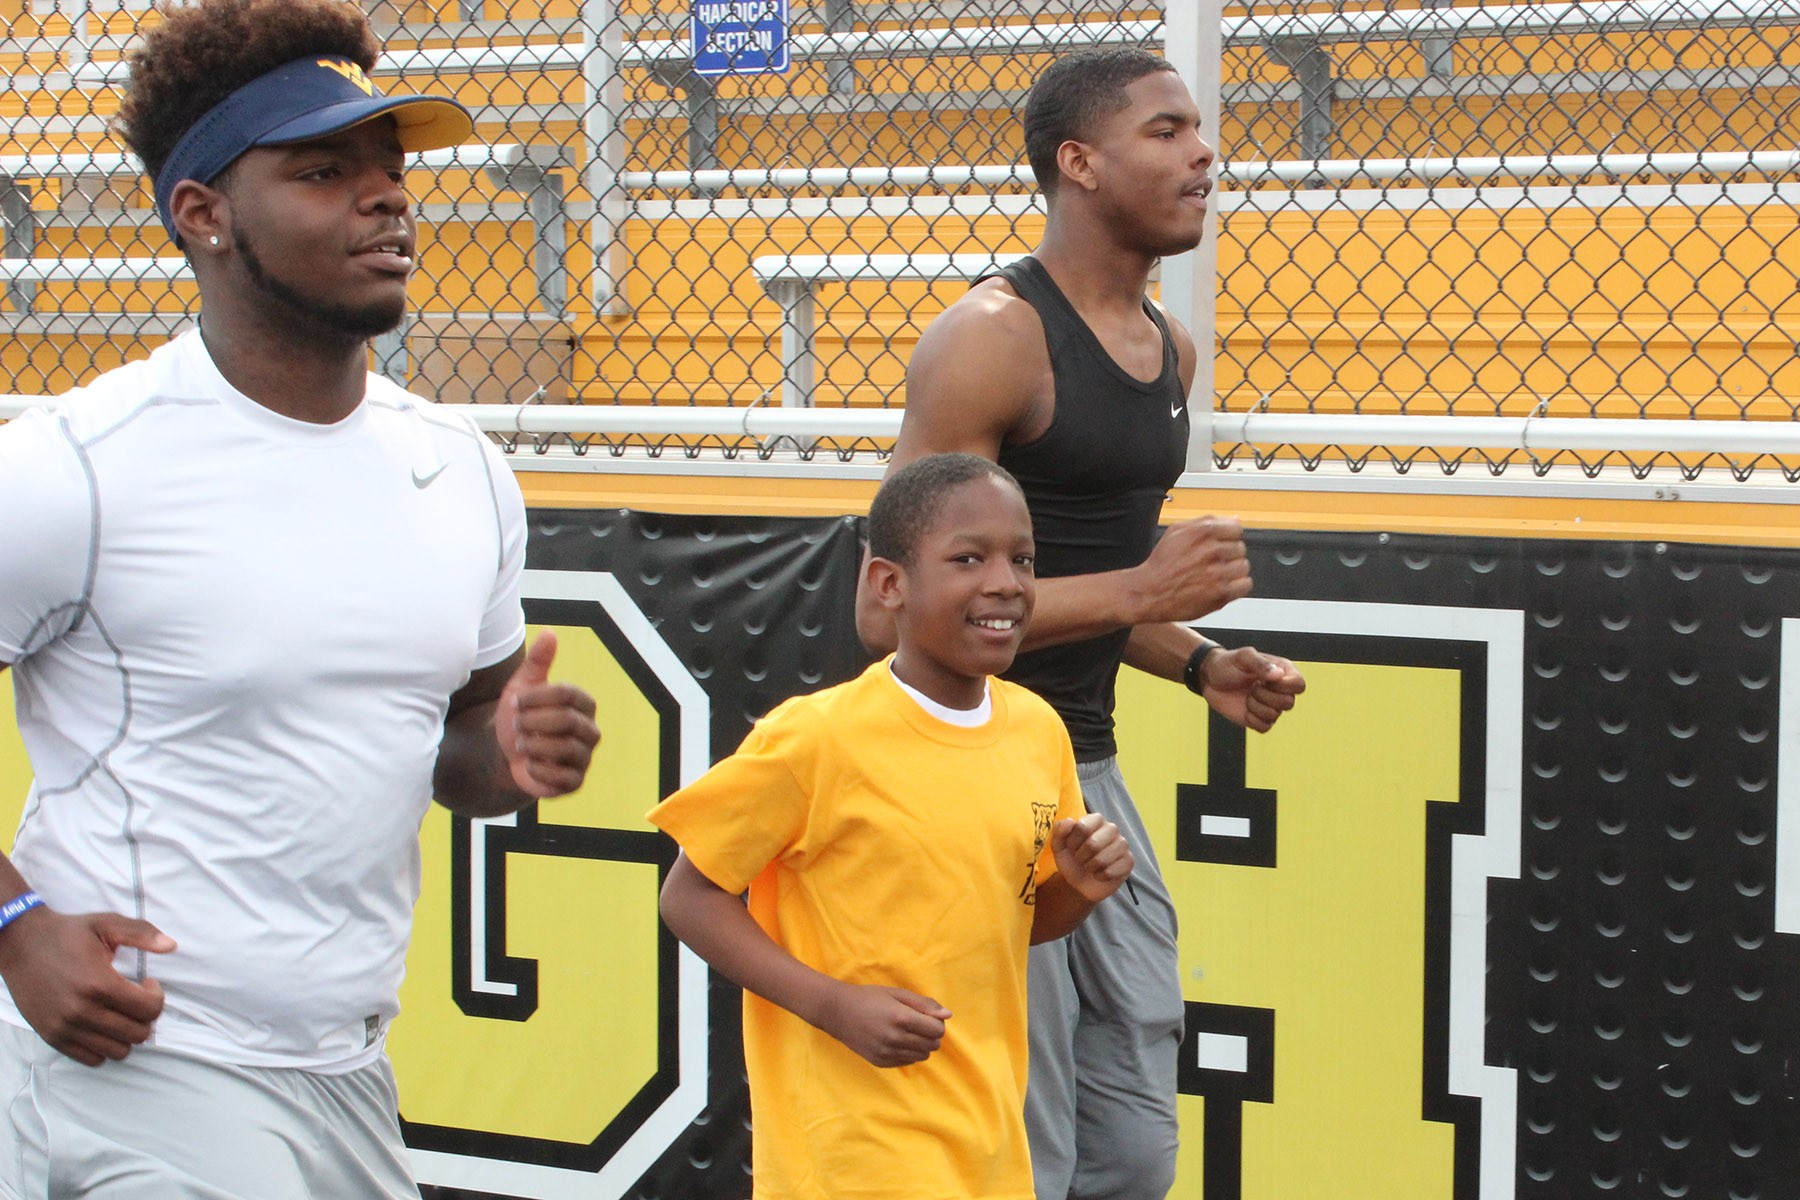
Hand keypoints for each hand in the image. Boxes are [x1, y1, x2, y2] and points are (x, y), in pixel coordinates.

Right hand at [0, 907, 174, 1066]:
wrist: (21, 943)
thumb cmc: (67, 933)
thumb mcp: (107, 924)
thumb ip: (142, 933)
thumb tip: (171, 946)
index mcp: (99, 984)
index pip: (149, 1010)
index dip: (157, 997)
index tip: (147, 983)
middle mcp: (82, 1011)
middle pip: (137, 1034)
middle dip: (145, 1017)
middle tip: (136, 999)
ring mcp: (65, 1028)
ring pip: (117, 1051)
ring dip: (127, 1034)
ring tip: (120, 1012)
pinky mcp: (52, 1037)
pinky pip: (91, 1059)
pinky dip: (104, 1047)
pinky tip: (102, 1024)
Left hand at [494, 630, 600, 798]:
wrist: (509, 754)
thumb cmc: (520, 717)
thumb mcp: (523, 688)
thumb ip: (537, 662)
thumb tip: (550, 633)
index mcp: (583, 705)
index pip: (569, 694)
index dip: (538, 697)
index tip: (515, 701)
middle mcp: (590, 731)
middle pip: (568, 721)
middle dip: (534, 722)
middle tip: (515, 725)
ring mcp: (584, 758)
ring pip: (566, 749)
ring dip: (534, 745)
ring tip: (519, 744)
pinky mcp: (574, 782)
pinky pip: (563, 777)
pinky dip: (539, 769)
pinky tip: (526, 763)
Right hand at [815, 983, 949, 1067]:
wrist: (838, 1012)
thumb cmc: (870, 997)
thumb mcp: (897, 994)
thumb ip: (924, 1004)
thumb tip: (948, 1015)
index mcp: (901, 1018)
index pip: (937, 1030)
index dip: (937, 1022)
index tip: (927, 1016)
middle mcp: (895, 1038)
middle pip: (932, 1045)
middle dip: (931, 1034)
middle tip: (918, 1023)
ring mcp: (887, 1053)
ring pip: (922, 1056)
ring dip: (921, 1044)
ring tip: (907, 1031)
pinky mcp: (880, 1062)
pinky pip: (907, 1061)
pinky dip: (908, 1052)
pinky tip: (896, 1040)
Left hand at [1050, 812, 1133, 902]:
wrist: (1080, 882)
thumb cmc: (1071, 859)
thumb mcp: (1059, 846)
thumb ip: (1059, 831)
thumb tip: (1070, 821)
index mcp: (1096, 819)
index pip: (1082, 827)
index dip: (1072, 843)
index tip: (1072, 848)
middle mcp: (1112, 828)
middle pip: (1093, 844)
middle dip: (1081, 857)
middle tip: (1081, 859)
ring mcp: (1122, 844)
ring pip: (1103, 859)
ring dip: (1091, 867)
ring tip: (1090, 866)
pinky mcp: (1129, 861)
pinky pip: (1111, 872)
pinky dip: (1100, 876)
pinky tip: (1100, 874)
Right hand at [1129, 517, 1251, 624]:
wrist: (1149, 592)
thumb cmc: (1161, 564)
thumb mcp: (1177, 531)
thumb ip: (1208, 521)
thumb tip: (1234, 520)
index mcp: (1204, 532)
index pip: (1237, 529)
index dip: (1228, 538)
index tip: (1220, 545)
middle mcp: (1213, 551)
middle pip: (1240, 548)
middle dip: (1228, 555)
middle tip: (1211, 563)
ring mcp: (1218, 573)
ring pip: (1244, 566)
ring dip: (1233, 571)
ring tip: (1216, 575)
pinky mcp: (1221, 593)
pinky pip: (1245, 585)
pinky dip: (1237, 586)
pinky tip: (1222, 585)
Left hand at [1202, 647, 1305, 732]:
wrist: (1209, 678)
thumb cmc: (1227, 663)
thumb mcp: (1243, 657)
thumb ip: (1260, 664)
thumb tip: (1279, 675)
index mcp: (1283, 672)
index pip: (1299, 685)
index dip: (1284, 686)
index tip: (1264, 680)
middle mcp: (1280, 690)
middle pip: (1289, 703)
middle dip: (1266, 696)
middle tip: (1252, 687)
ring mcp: (1270, 705)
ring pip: (1275, 715)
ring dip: (1256, 706)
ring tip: (1246, 695)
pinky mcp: (1259, 719)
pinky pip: (1265, 727)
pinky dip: (1252, 719)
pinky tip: (1244, 709)